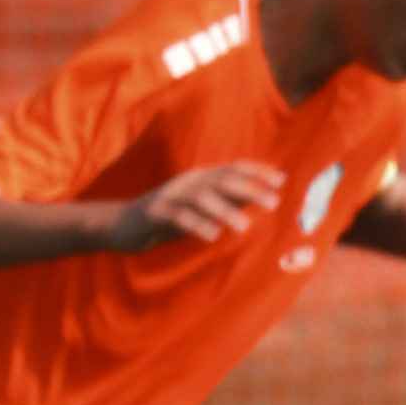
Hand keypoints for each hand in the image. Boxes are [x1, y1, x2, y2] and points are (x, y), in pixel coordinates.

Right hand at [111, 159, 290, 251]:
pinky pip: (179, 216)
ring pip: (201, 197)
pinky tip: (213, 236)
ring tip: (245, 228)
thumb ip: (227, 201)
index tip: (281, 180)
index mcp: (200, 178)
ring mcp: (170, 195)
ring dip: (225, 211)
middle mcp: (188, 182)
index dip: (257, 171)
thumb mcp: (201, 207)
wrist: (123, 225)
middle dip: (250, 189)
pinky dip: (197, 225)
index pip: (233, 168)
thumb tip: (259, 197)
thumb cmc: (169, 217)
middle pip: (222, 180)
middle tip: (274, 203)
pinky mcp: (155, 213)